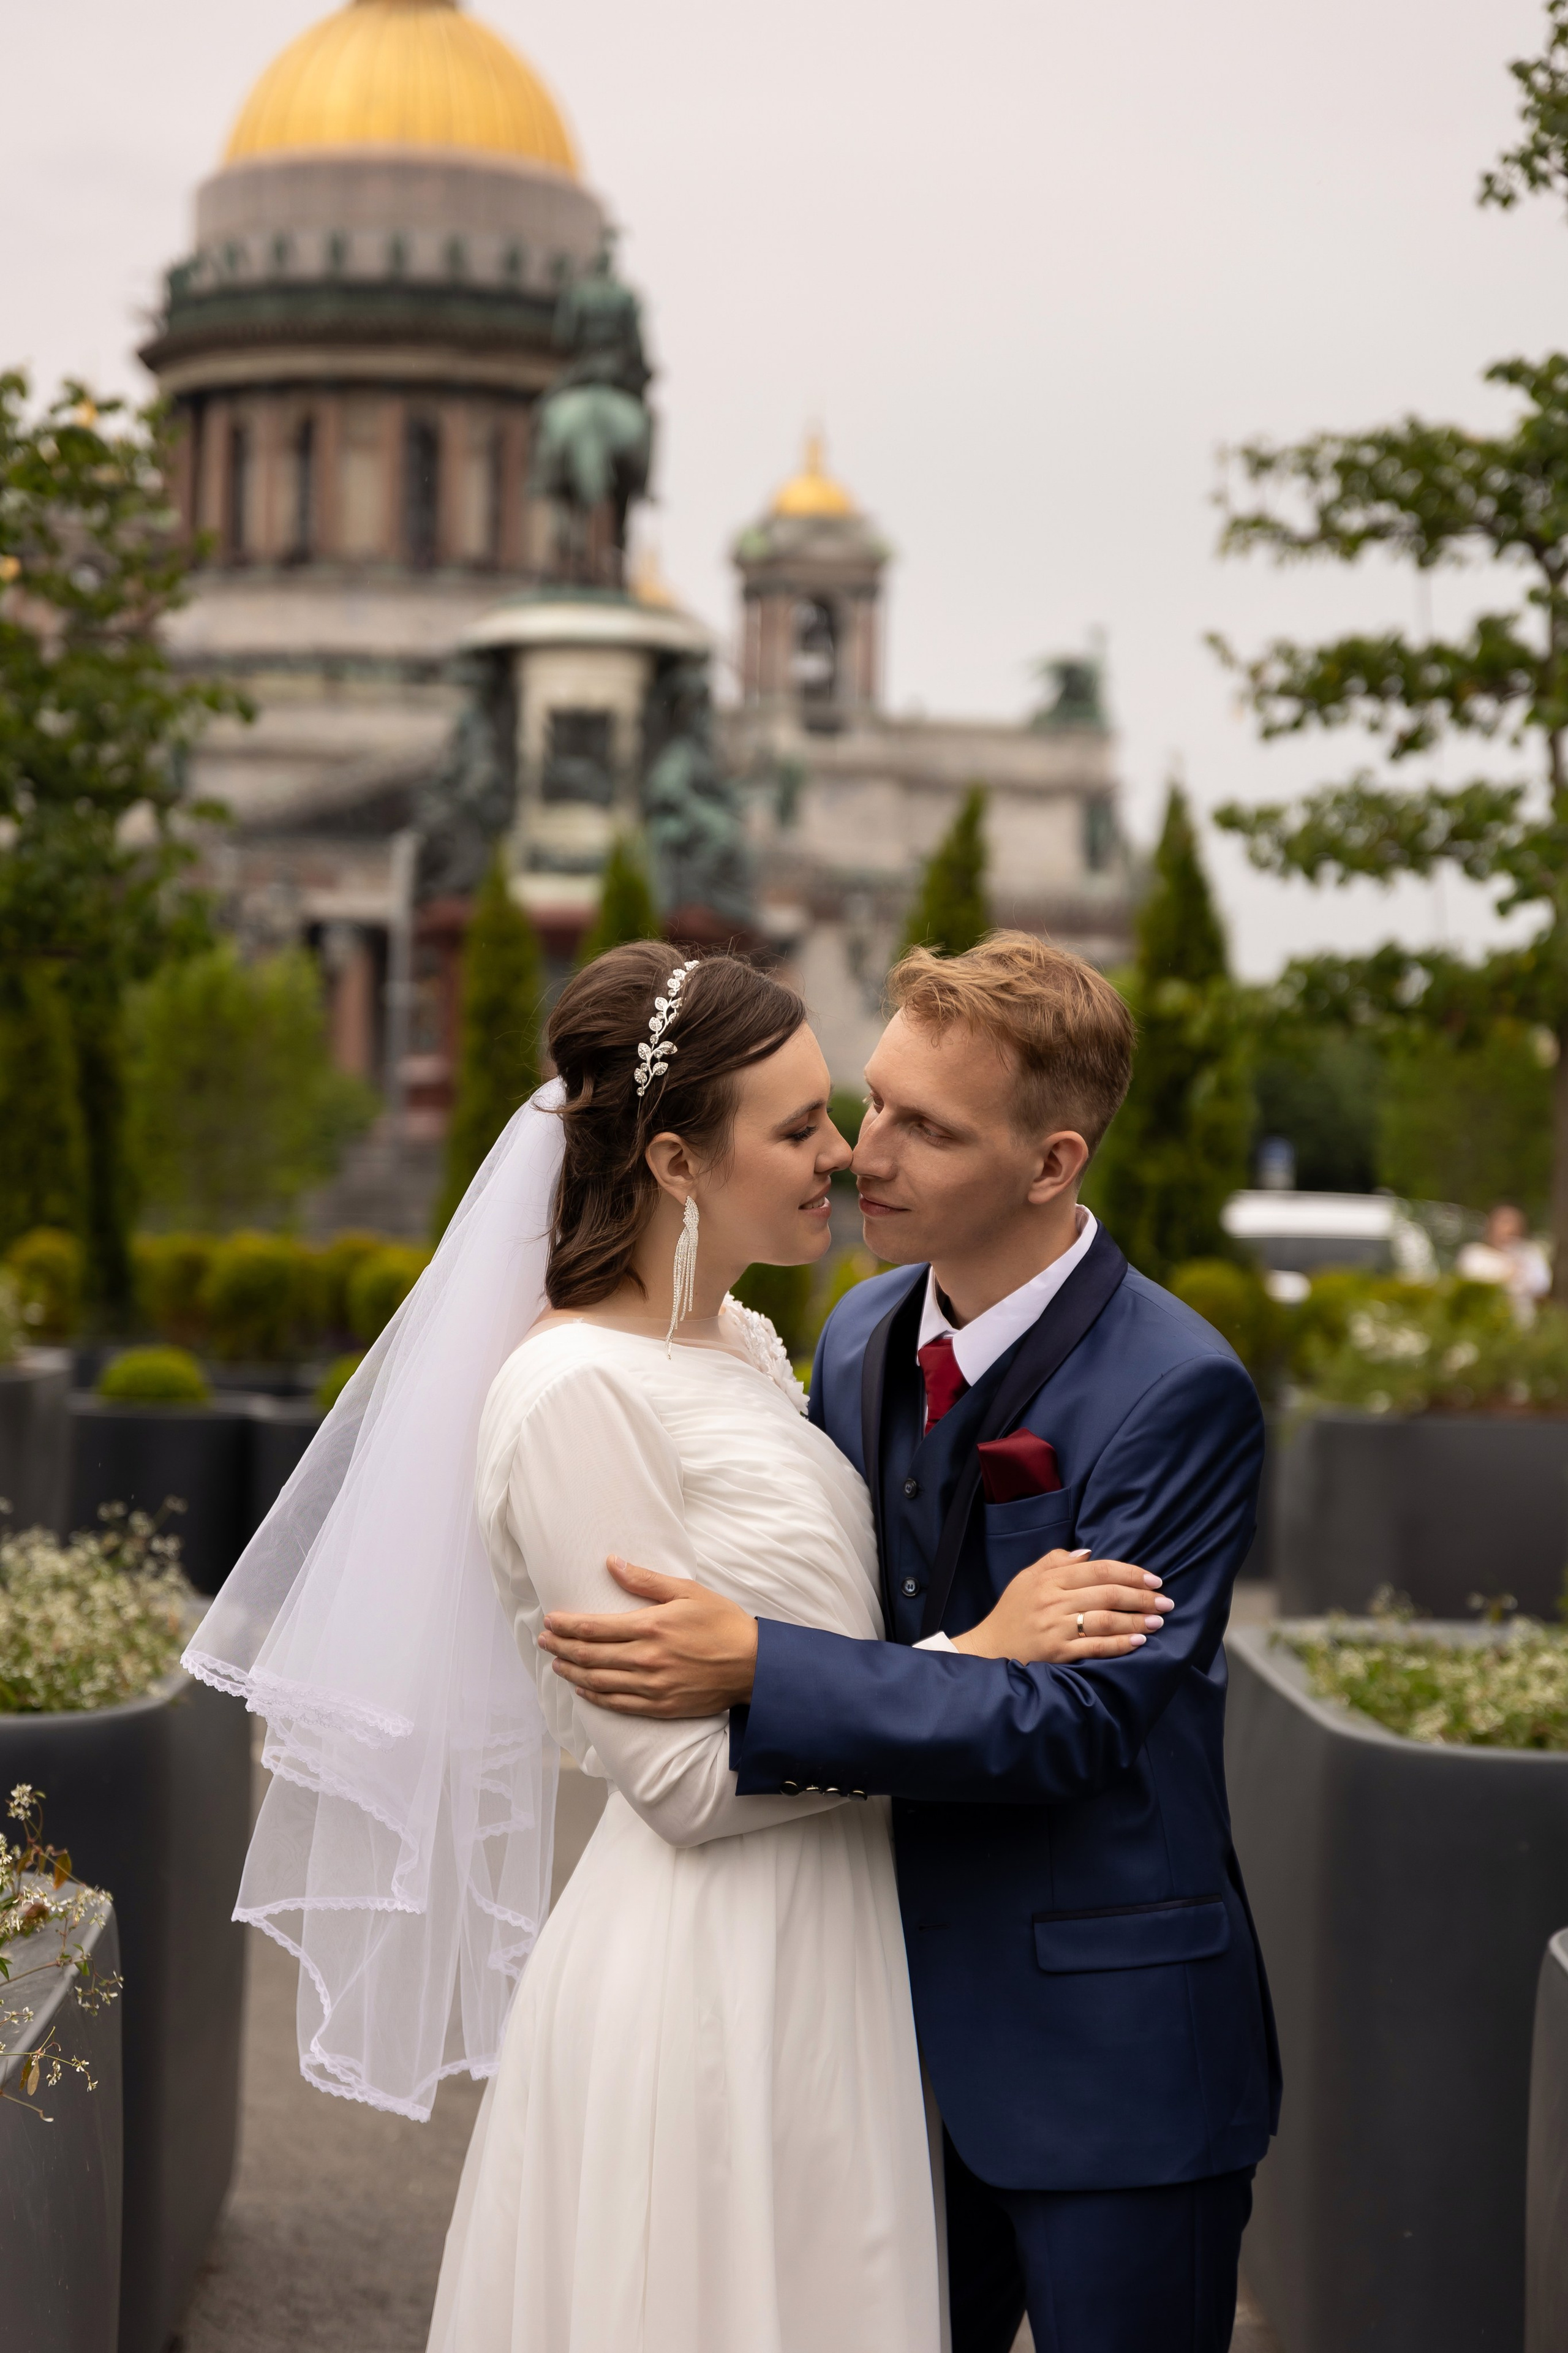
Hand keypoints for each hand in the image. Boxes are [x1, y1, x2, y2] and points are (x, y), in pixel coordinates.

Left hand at [538, 1556, 758, 1716]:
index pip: (595, 1627)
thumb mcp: (687, 1591)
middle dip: (561, 1646)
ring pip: (598, 1681)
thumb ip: (645, 1580)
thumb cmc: (723, 1623)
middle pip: (590, 1654)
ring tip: (556, 1662)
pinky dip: (595, 1696)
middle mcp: (646, 1659)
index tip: (550, 1620)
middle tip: (544, 1640)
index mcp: (651, 1627)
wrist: (754, 1666)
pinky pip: (618, 1704)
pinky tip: (583, 1688)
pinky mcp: (661, 1706)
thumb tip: (611, 1563)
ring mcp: (652, 1686)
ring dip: (572, 1670)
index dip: (566, 1625)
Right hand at [950, 1547, 1171, 1664]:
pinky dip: (1119, 1644)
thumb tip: (1088, 1553)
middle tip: (1165, 1601)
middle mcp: (1053, 1601)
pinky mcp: (1057, 1652)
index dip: (1130, 1573)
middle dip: (1141, 1597)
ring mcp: (1056, 1627)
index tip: (1154, 1579)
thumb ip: (1055, 1561)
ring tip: (1158, 1621)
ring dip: (1136, 1620)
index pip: (1098, 1570)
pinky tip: (1138, 1642)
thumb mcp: (1026, 1579)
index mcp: (1049, 1579)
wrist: (989, 1648)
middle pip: (1107, 1593)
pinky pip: (1095, 1647)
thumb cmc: (1012, 1612)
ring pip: (1105, 1619)